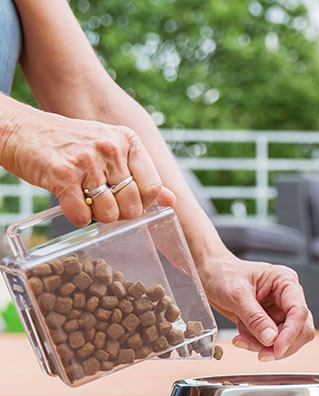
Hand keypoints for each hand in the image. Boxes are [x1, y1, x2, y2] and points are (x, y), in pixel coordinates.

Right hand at [0, 103, 174, 225]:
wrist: (22, 130)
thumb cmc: (70, 144)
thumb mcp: (111, 149)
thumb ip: (140, 174)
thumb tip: (171, 200)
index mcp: (128, 141)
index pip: (152, 186)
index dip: (143, 203)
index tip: (128, 201)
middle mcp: (111, 148)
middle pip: (133, 204)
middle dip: (120, 213)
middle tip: (103, 204)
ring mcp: (87, 161)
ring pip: (109, 213)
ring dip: (97, 216)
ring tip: (86, 201)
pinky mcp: (63, 175)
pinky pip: (82, 216)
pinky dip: (77, 218)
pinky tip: (71, 204)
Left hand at [199, 253, 314, 360]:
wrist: (210, 276)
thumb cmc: (223, 275)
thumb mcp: (237, 295)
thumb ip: (255, 318)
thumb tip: (270, 339)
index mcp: (285, 282)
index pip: (299, 311)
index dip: (291, 333)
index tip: (278, 349)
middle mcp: (287, 297)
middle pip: (300, 328)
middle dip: (281, 344)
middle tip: (262, 354)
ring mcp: (280, 310)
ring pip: (286, 338)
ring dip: (265, 346)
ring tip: (242, 341)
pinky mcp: (270, 322)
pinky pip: (270, 341)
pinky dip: (256, 344)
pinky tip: (241, 338)